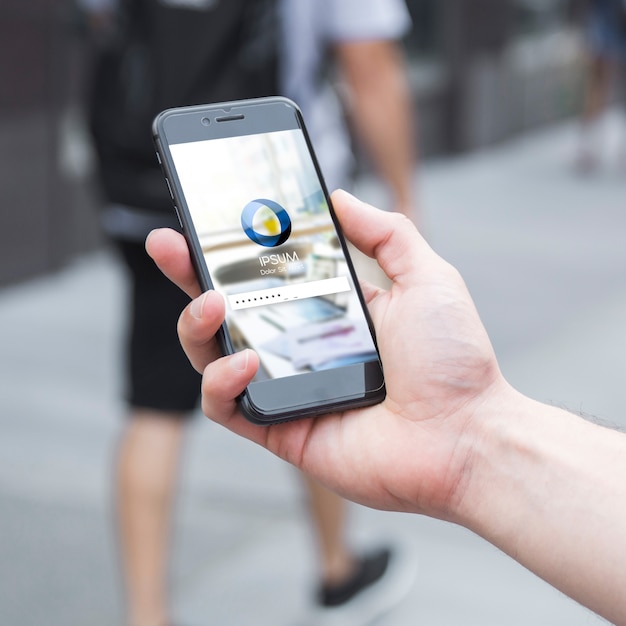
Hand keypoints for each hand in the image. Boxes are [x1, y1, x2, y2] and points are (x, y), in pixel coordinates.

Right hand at [146, 190, 508, 520]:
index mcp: (329, 309)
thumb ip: (385, 232)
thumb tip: (338, 199)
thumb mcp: (427, 276)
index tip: (210, 217)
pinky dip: (222, 380)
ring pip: (213, 354)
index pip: (269, 273)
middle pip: (228, 309)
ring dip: (197, 325)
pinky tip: (246, 361)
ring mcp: (286, 387)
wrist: (466, 436)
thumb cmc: (453, 360)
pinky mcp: (278, 427)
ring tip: (212, 302)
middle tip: (169, 243)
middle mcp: (301, 345)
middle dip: (191, 274)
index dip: (235, 248)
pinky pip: (226, 404)